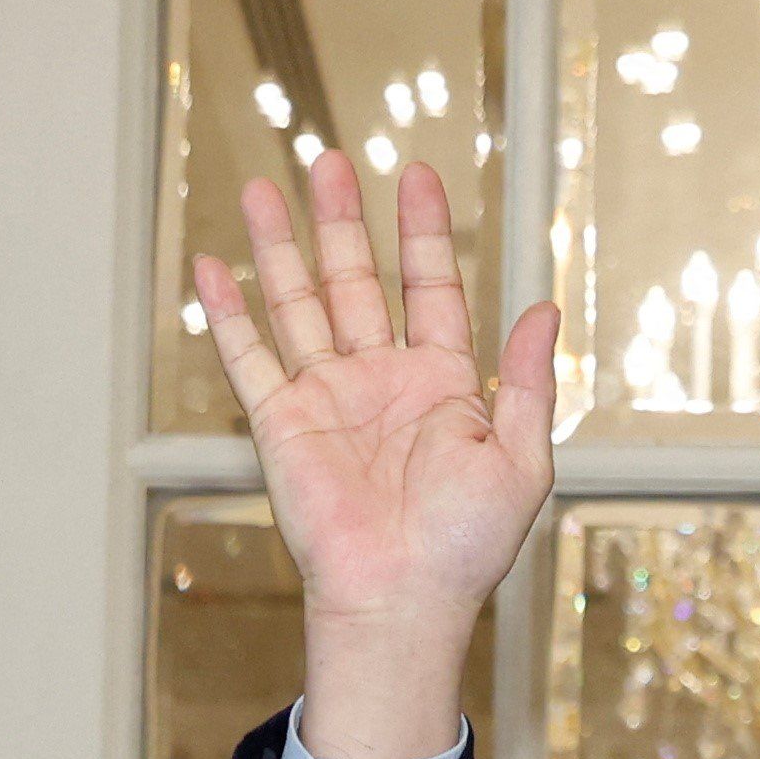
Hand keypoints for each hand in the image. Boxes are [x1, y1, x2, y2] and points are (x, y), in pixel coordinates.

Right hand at [193, 146, 559, 758]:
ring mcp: (328, 399)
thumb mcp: (522, 458)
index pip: (431, 288)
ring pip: (299, 303)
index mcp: (443, 384)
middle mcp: (381, 382)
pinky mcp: (281, 424)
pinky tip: (214, 264)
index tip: (417, 175)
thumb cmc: (466, 548)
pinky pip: (249, 356)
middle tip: (331, 160)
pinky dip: (230, 311)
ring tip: (270, 186)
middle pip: (357, 281)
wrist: (402, 598)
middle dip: (344, 220)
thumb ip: (530, 381)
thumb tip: (545, 310)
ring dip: (283, 246)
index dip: (424, 232)